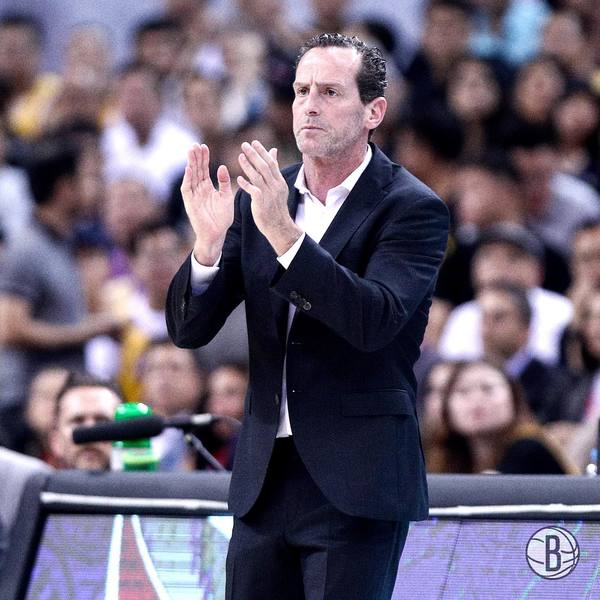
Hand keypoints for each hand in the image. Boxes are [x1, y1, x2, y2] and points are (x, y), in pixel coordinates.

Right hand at [181, 143, 234, 264]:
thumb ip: (225, 183)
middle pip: (196, 170)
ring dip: (190, 164)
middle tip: (195, 144)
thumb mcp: (226, 197)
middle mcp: (199, 190)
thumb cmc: (222, 218)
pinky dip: (188, 179)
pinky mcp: (190, 203)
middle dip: (196, 157)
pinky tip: (189, 169)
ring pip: (191, 176)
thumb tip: (222, 166)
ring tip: (191, 151)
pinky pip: (187, 189)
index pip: (204, 169)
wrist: (217, 235)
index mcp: (208, 188)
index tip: (204, 146)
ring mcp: (193, 196)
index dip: (204, 158)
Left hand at [237, 140, 301, 255]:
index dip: (262, 152)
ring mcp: (269, 194)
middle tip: (244, 145)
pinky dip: (246, 184)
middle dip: (254, 155)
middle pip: (264, 167)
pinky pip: (253, 191)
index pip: (271, 163)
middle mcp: (275, 186)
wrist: (278, 226)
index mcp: (279, 181)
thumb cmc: (275, 206)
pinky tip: (238, 179)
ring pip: (258, 177)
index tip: (254, 142)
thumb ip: (274, 169)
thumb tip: (273, 151)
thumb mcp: (278, 186)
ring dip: (248, 166)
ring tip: (240, 156)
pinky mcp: (261, 203)